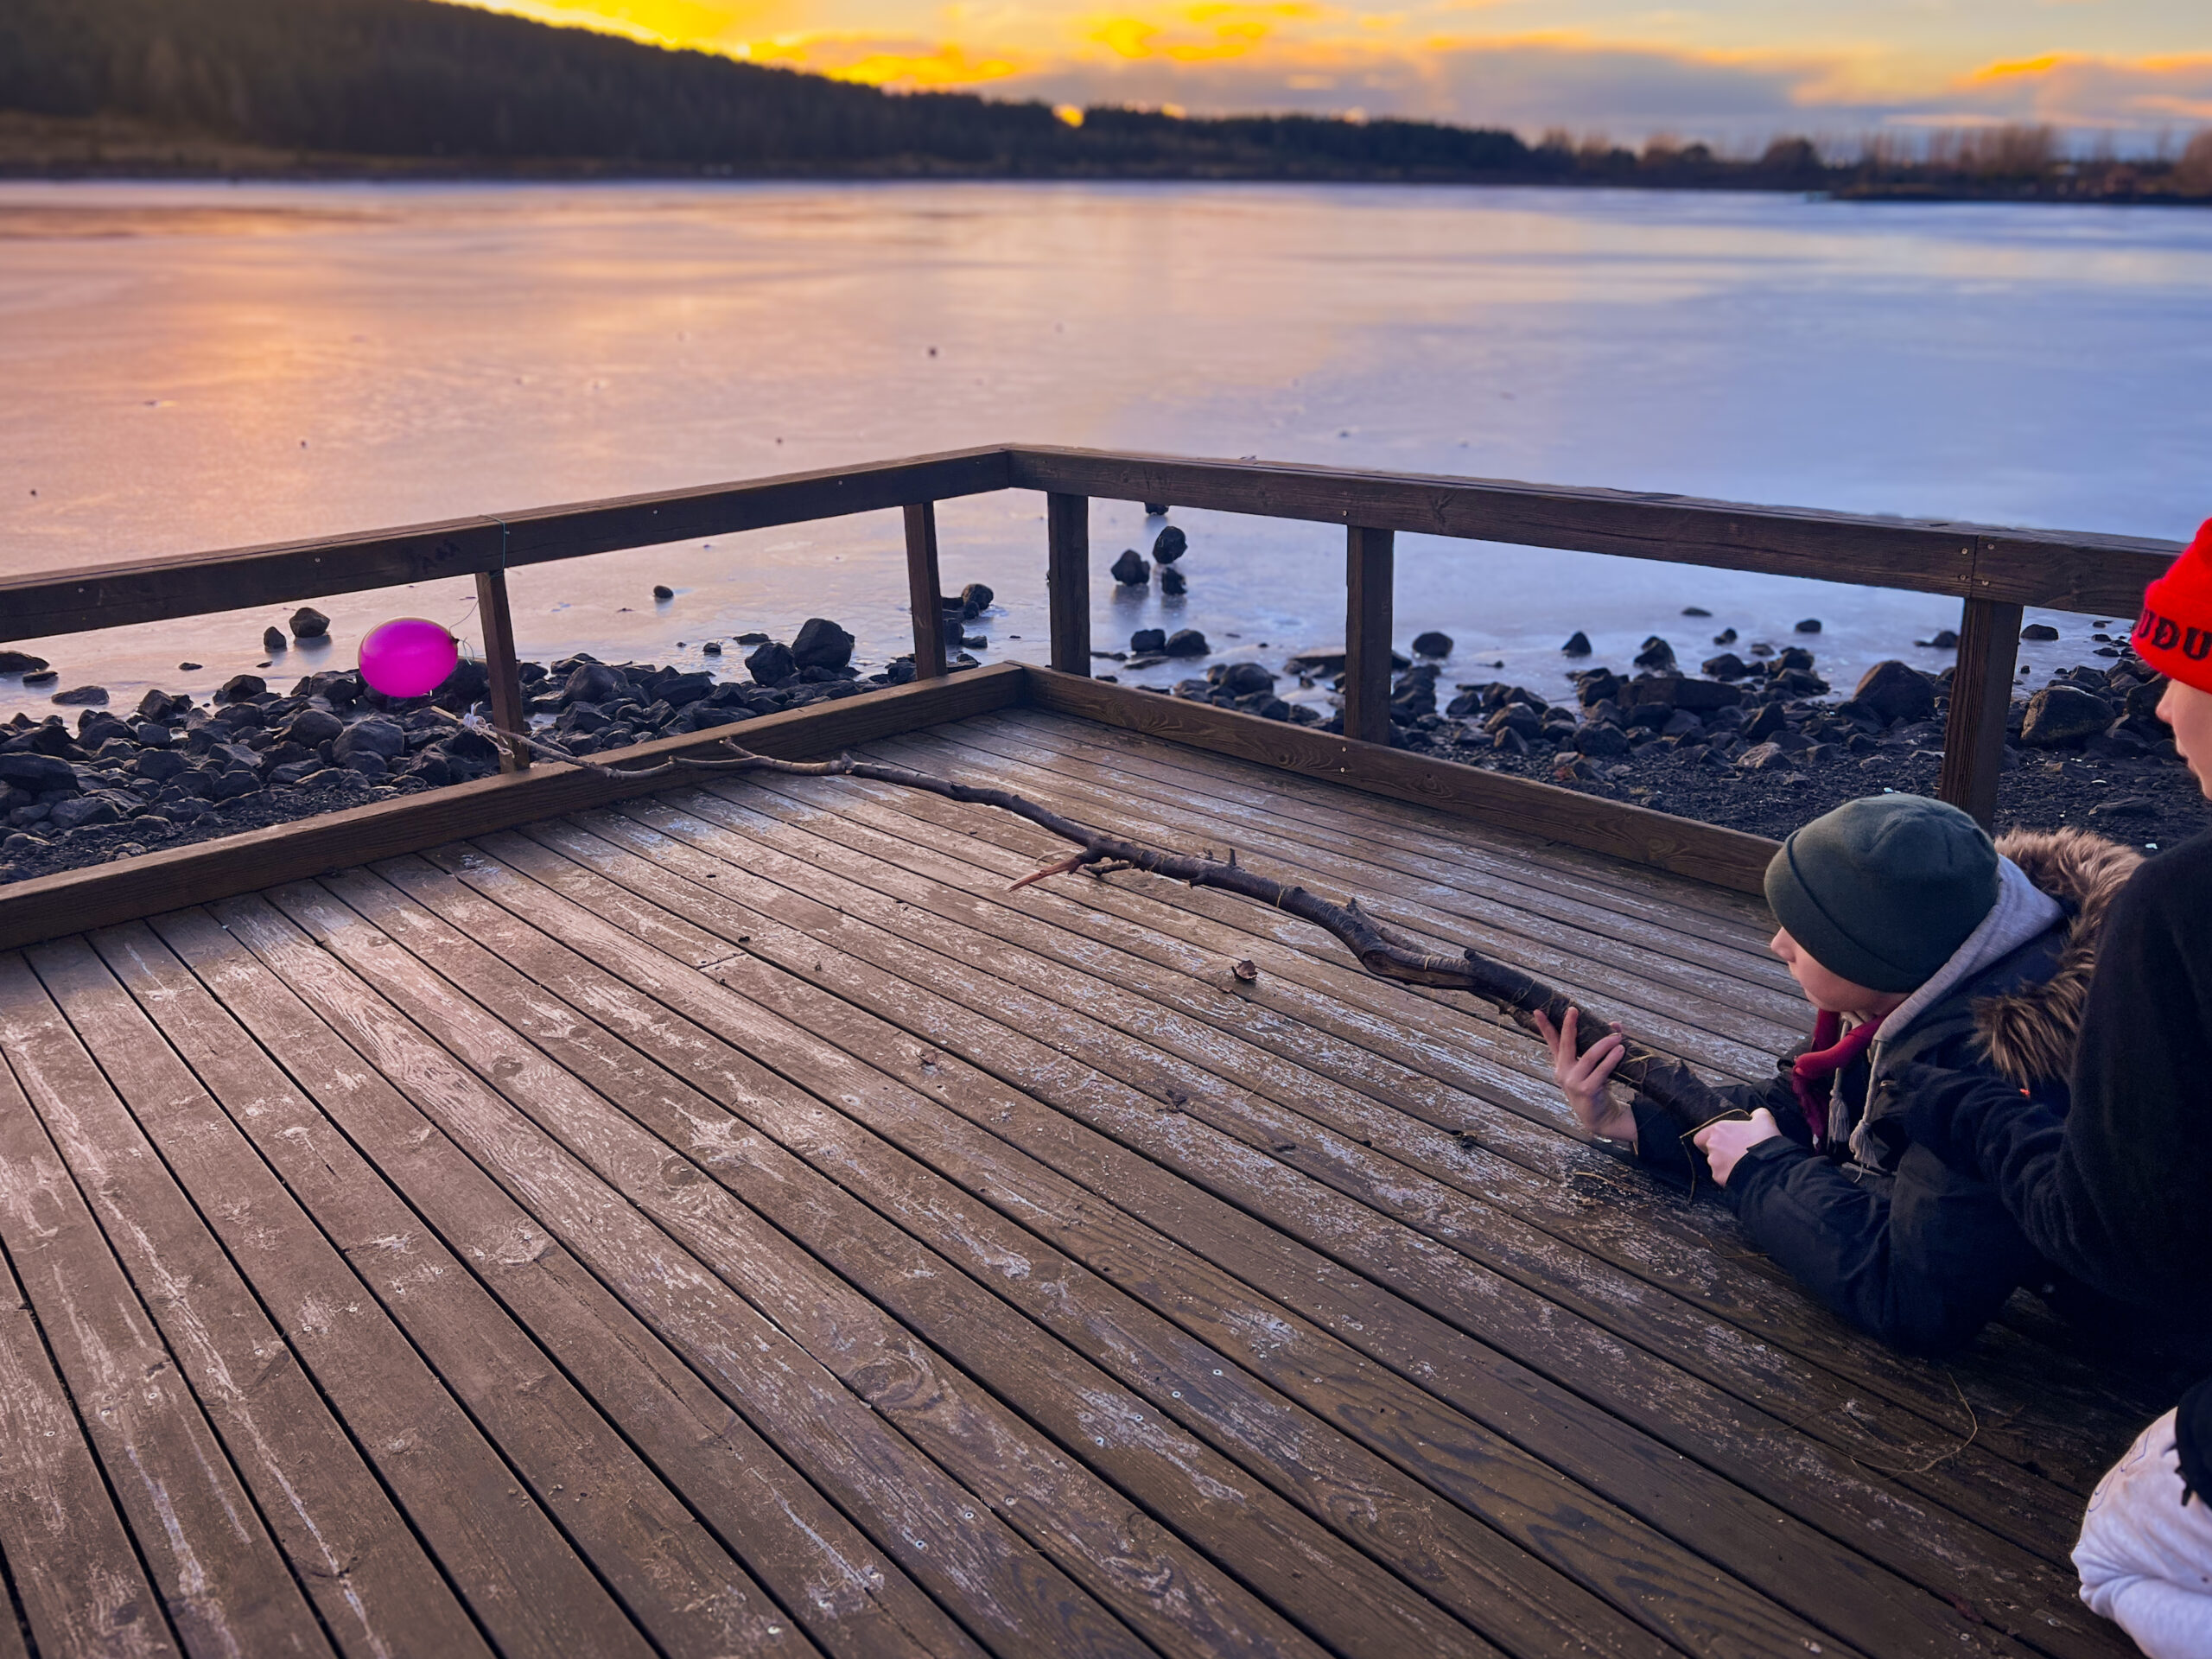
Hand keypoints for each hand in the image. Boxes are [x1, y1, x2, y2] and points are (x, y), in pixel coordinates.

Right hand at [1532, 1006, 1637, 1143]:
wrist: (1599, 1116)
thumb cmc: (1596, 1088)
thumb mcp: (1594, 1067)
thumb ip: (1601, 1047)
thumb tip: (1616, 1025)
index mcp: (1562, 1065)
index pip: (1552, 1042)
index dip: (1544, 1026)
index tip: (1538, 1010)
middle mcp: (1563, 1072)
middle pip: (1565, 1044)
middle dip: (1569, 1026)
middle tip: (1573, 1010)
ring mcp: (1573, 1082)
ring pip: (1589, 1056)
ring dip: (1604, 1044)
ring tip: (1616, 1036)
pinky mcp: (1586, 1090)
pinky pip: (1602, 1070)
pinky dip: (1611, 1059)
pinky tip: (1620, 1050)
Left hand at [1694, 1108, 1781, 1186]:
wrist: (1768, 1166)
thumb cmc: (1764, 1141)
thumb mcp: (1764, 1121)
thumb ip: (1758, 1114)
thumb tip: (1756, 1114)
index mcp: (1718, 1129)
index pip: (1700, 1136)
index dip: (1708, 1140)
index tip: (1721, 1141)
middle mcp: (1712, 1145)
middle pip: (1710, 1151)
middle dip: (1720, 1153)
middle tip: (1737, 1153)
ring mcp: (1714, 1163)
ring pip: (1715, 1164)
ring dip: (1725, 1165)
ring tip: (1742, 1165)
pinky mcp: (1719, 1177)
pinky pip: (1721, 1177)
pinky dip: (1729, 1176)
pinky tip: (1743, 1174)